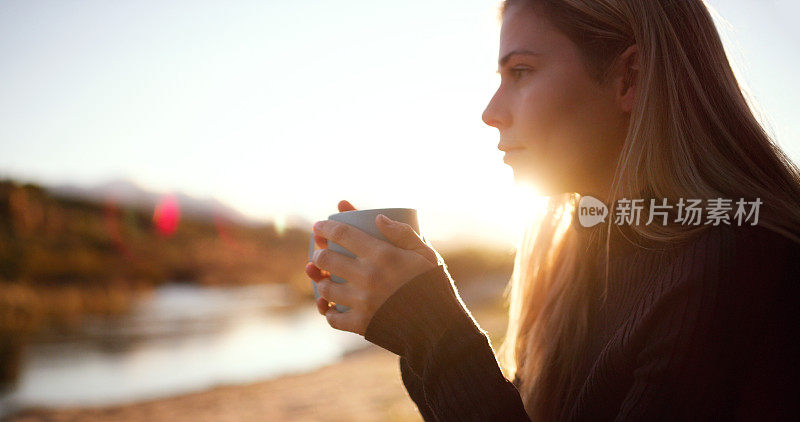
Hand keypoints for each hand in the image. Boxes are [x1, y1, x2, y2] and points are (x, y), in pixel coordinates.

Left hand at [304, 200, 441, 335]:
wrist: (440, 328)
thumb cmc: (433, 286)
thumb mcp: (426, 254)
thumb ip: (403, 233)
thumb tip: (378, 217)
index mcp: (383, 254)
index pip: (342, 233)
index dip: (326, 227)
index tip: (319, 226)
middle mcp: (368, 276)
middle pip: (326, 260)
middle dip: (318, 255)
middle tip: (320, 254)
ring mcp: (362, 302)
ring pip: (325, 289)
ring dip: (321, 282)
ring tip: (325, 279)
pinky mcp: (361, 324)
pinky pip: (332, 317)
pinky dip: (327, 311)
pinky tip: (327, 305)